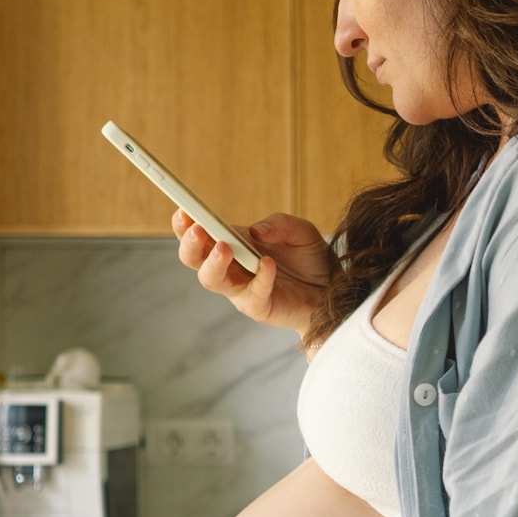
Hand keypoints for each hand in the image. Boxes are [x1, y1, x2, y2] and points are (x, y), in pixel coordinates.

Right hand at [172, 209, 331, 341]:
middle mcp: (231, 267)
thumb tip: (257, 230)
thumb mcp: (301, 231)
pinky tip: (268, 264)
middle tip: (197, 228)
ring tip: (225, 247)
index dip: (186, 222)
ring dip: (214, 262)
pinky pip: (252, 295)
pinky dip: (259, 278)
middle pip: (194, 259)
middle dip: (190, 243)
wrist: (334, 291)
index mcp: (234, 243)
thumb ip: (280, 224)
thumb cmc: (312, 261)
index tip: (182, 209)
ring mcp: (242, 289)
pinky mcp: (259, 307)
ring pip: (211, 280)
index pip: (200, 233)